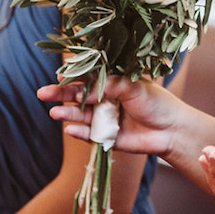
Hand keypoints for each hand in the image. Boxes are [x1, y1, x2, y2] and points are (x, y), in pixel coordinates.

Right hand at [40, 75, 180, 156]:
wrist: (172, 130)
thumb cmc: (156, 102)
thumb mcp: (133, 86)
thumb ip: (109, 85)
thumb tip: (84, 87)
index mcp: (114, 83)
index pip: (89, 77)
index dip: (73, 76)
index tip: (60, 74)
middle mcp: (107, 100)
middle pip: (79, 96)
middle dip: (61, 95)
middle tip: (42, 93)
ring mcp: (106, 119)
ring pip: (81, 116)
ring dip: (67, 114)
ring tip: (53, 112)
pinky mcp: (108, 138)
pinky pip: (90, 135)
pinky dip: (80, 133)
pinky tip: (70, 129)